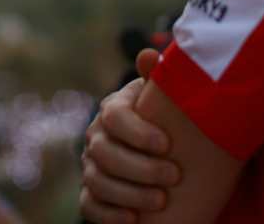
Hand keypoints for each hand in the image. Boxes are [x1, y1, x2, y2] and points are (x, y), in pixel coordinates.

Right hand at [79, 49, 179, 223]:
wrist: (165, 150)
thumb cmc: (168, 119)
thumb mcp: (166, 97)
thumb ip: (159, 77)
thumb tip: (148, 56)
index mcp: (114, 109)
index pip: (114, 116)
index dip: (138, 132)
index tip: (168, 144)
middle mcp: (96, 137)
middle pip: (105, 152)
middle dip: (140, 167)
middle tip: (173, 177)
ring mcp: (91, 166)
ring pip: (98, 181)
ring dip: (129, 193)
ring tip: (161, 201)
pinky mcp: (92, 194)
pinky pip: (89, 206)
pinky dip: (108, 214)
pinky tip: (133, 219)